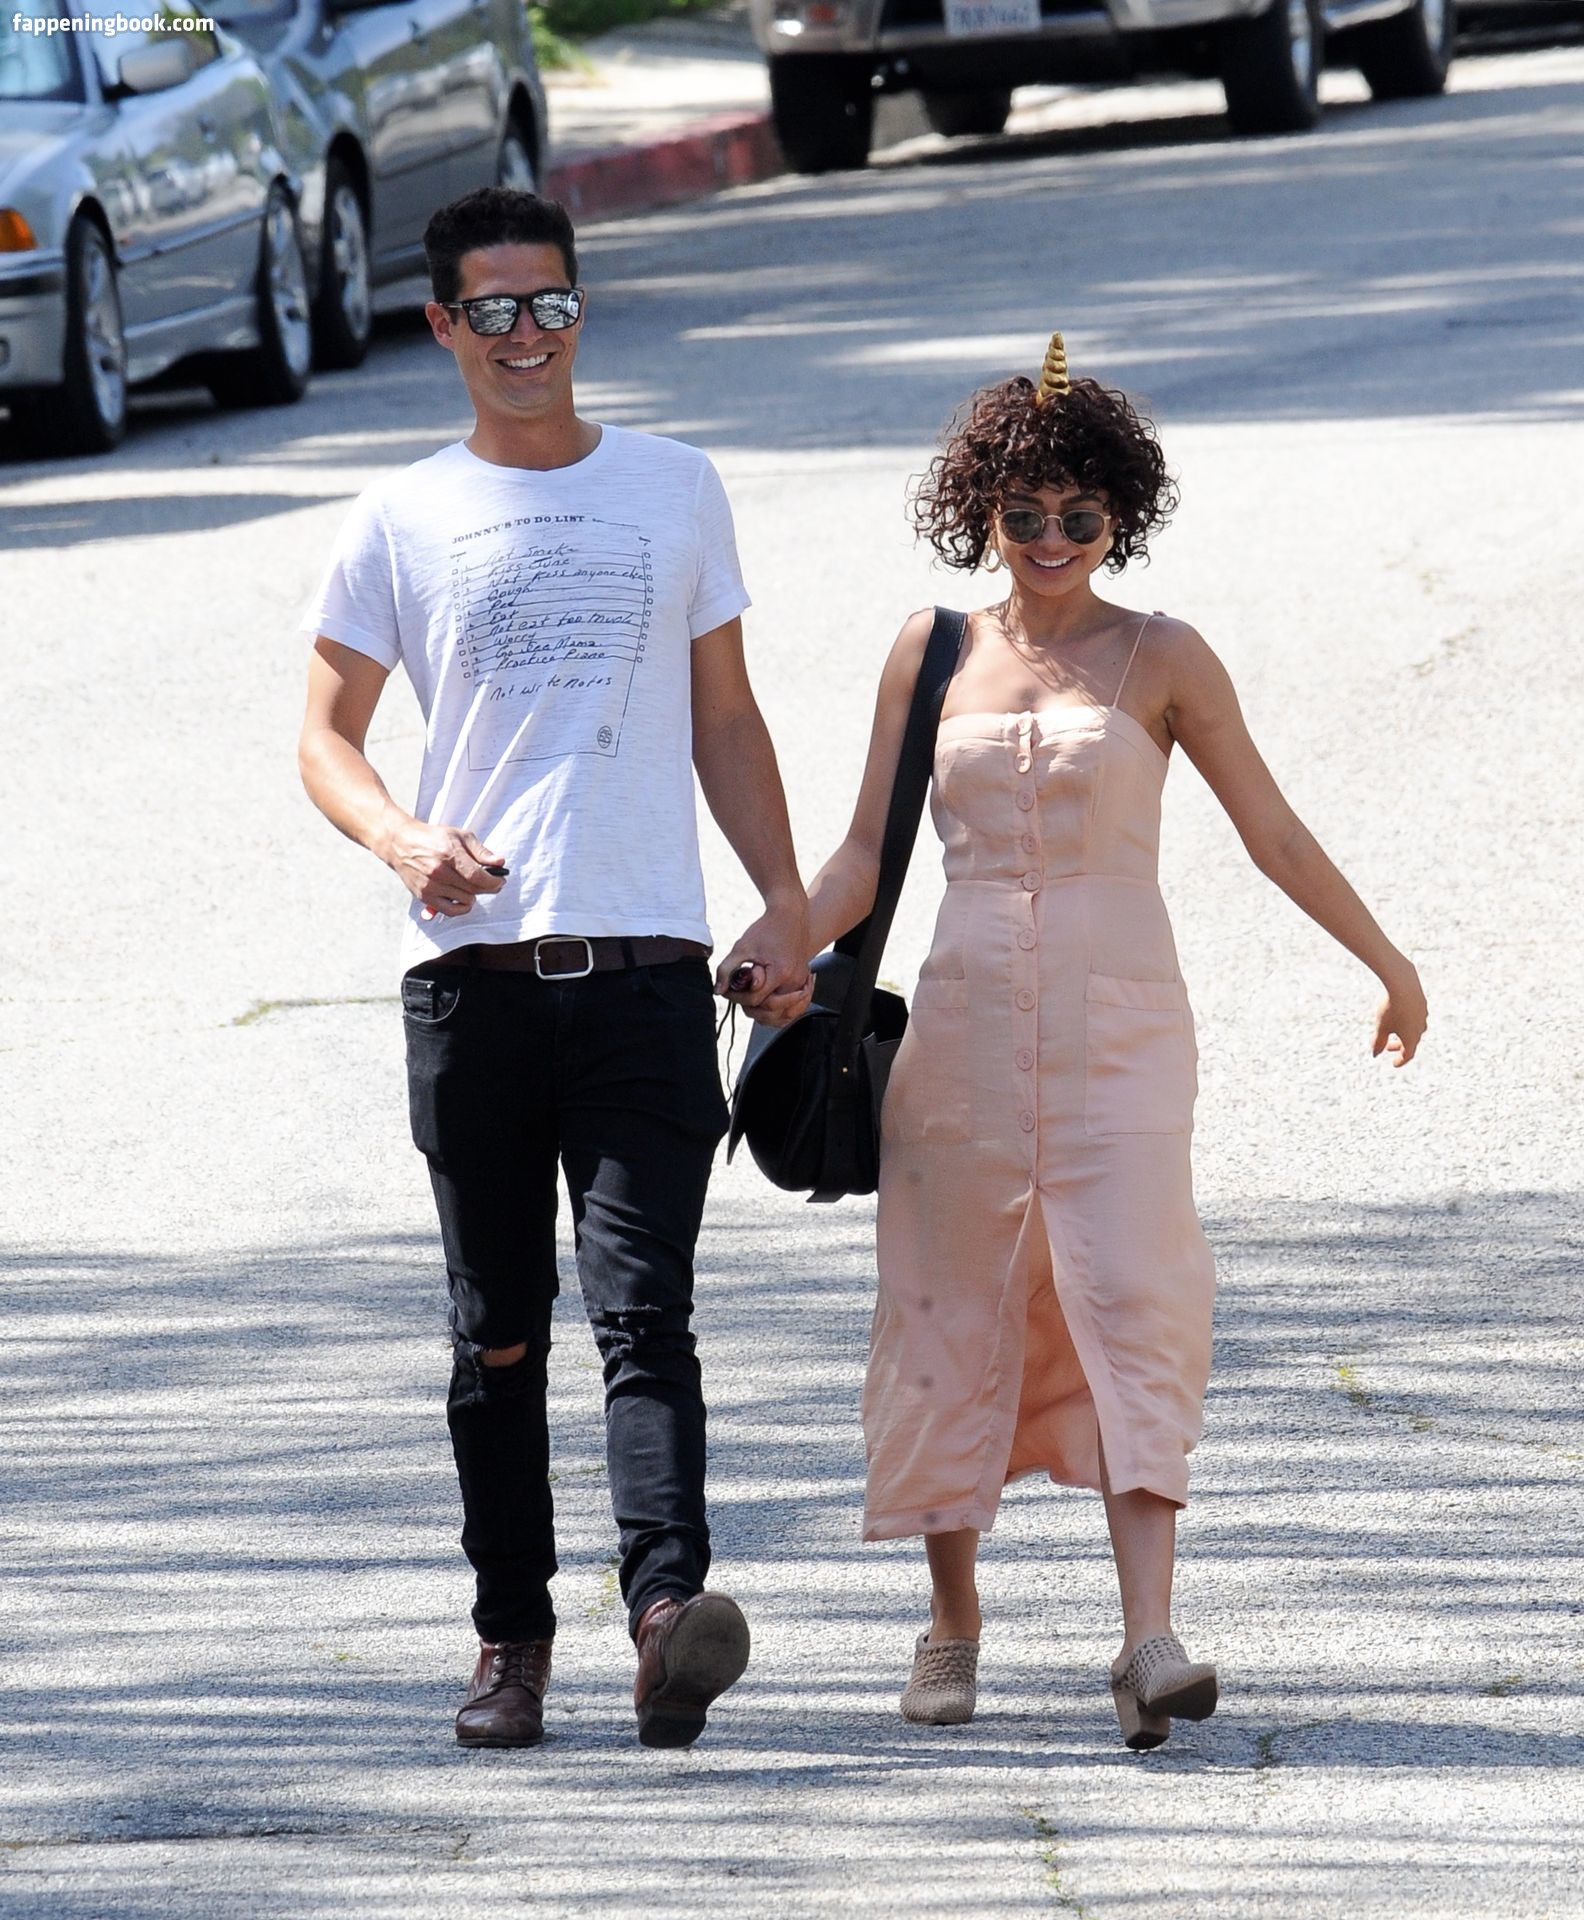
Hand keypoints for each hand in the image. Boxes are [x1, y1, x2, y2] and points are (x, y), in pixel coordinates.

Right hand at [380, 815, 505, 920]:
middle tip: (492, 883)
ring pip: (465, 901)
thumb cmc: (433, 837)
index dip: (494, 881)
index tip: (500, 880)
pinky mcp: (423, 896)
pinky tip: (462, 897)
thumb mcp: (460, 835)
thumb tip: (500, 863)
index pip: (478, 877)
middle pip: (473, 890)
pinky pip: (450, 911)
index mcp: (449, 854)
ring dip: (474, 895)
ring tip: (471, 886)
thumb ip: (481, 851)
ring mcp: (430, 886)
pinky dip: (460, 907)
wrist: (400, 843)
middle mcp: (438, 872)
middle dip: (488, 888)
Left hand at [716, 898, 813, 1027]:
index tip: (728, 991)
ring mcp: (801, 983)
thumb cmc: (766, 929)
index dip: (737, 997)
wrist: (790, 915)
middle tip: (738, 998)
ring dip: (766, 1012)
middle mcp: (794, 981)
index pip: (755, 999)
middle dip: (751, 1007)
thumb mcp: (741, 947)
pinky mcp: (804, 981)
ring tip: (751, 1001)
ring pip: (784, 1013)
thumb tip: (718, 990)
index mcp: (780, 972)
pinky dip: (780, 1009)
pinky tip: (767, 1003)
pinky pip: (794, 1006)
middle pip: (771, 1011)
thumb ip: (727, 969)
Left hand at [1373, 963, 1427, 1066]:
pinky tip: (1399, 1015)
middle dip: (1399, 1046)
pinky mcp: (1422, 1004)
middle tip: (1387, 1047)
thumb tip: (1374, 1054)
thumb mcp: (1381, 1027)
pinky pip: (1415, 1018)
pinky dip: (1407, 1022)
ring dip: (1403, 1033)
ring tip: (1392, 1030)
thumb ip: (1378, 1042)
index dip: (1401, 1061)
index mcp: (1412, 1038)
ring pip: (1414, 1030)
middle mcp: (1420, 1029)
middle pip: (1411, 1042)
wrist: (1404, 985)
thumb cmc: (1391, 1008)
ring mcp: (1423, 1017)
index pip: (1408, 1055)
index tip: (1394, 1064)